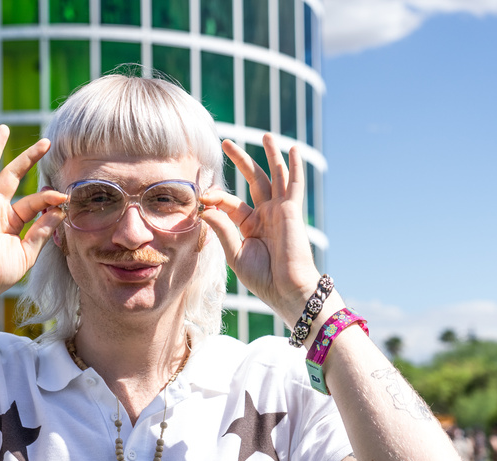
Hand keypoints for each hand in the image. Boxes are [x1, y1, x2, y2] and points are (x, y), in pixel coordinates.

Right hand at [0, 125, 66, 306]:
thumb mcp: (27, 252)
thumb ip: (42, 231)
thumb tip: (61, 210)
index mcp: (10, 220)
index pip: (34, 202)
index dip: (50, 199)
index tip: (65, 198)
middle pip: (13, 176)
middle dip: (29, 158)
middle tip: (46, 142)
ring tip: (3, 128)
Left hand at [202, 134, 321, 320]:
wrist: (286, 290)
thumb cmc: (263, 278)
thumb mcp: (236, 253)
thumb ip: (222, 230)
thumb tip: (206, 209)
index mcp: (250, 225)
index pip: (230, 202)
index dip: (215, 197)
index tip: (202, 199)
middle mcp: (266, 214)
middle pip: (253, 180)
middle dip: (241, 160)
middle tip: (226, 142)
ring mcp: (280, 211)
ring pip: (275, 176)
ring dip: (270, 155)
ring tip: (266, 135)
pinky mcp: (292, 211)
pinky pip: (294, 184)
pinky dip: (294, 167)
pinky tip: (293, 150)